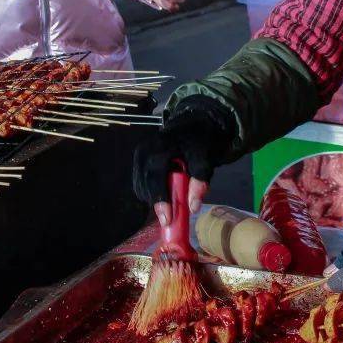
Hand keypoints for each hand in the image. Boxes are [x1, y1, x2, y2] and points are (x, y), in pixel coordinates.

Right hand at [132, 96, 234, 225]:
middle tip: (171, 217)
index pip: (155, 176)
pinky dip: (152, 192)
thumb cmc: (198, 140)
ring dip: (155, 198)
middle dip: (158, 203)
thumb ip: (200, 179)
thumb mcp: (204, 157)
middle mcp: (144, 151)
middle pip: (145, 185)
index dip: (160, 199)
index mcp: (160, 147)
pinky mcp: (138, 162)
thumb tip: (194, 207)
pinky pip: (141, 184)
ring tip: (172, 197)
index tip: (166, 219)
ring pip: (141, 187)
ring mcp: (139, 157)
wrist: (191, 123)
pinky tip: (165, 190)